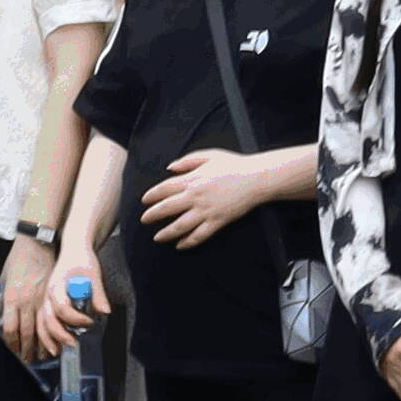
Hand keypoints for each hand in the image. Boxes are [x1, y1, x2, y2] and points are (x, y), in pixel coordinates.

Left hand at [0, 246, 78, 361]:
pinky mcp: (52, 296)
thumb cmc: (18, 260)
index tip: (14, 351)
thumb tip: (4, 314)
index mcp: (11, 298)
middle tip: (29, 360)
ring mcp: (41, 299)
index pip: (11, 329)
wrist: (37, 244)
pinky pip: (53, 318)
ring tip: (44, 356)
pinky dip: (54, 331)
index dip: (12, 343)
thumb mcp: (5, 279)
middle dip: (28, 349)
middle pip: (27, 333)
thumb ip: (5, 298)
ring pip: (42, 328)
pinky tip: (57, 339)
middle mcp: (26, 302)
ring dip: (43, 344)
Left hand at [143, 147, 258, 246]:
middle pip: (167, 208)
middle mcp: (196, 196)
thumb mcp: (209, 155)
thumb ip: (187, 161)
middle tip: (144, 220)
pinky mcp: (217, 221)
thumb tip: (170, 168)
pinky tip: (180, 245)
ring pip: (180, 226)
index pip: (165, 188)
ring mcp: (206, 211)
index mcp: (192, 179)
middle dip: (152, 215)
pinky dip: (188, 242)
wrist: (256, 178)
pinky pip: (199, 235)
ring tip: (157, 238)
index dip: (152, 195)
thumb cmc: (234, 165)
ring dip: (166, 233)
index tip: (144, 200)